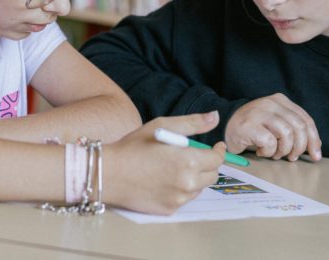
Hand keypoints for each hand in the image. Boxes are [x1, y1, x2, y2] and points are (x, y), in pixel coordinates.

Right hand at [103, 112, 225, 214]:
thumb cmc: (134, 147)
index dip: (218, 151)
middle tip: (194, 156)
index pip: (217, 159)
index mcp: (189, 161)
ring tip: (174, 167)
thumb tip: (215, 117)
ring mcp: (179, 199)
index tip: (216, 146)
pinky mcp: (169, 210)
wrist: (110, 173)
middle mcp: (187, 183)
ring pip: (199, 188)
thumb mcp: (162, 126)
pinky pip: (184, 199)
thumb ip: (192, 123)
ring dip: (194, 177)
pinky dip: (181, 189)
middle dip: (208, 164)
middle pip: (212, 176)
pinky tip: (164, 180)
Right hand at [225, 93, 320, 161]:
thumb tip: (315, 147)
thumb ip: (293, 129)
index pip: (305, 119)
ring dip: (283, 150)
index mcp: (280, 100)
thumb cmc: (253, 128)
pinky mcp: (248, 125)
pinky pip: (269, 142)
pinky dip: (268, 152)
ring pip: (287, 134)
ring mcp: (259, 113)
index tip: (315, 155)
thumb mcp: (275, 123)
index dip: (313, 139)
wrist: (224, 126)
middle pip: (299, 127)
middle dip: (300, 147)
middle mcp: (270, 103)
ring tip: (274, 154)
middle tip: (292, 157)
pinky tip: (261, 151)